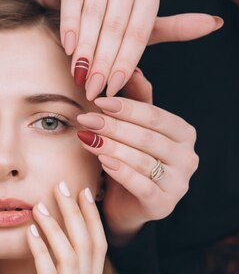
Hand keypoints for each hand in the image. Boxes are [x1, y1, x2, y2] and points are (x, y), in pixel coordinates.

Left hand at [13, 182, 105, 273]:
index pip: (98, 247)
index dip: (91, 218)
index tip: (82, 192)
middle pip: (90, 245)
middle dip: (77, 213)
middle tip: (64, 185)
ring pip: (72, 256)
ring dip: (58, 226)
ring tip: (42, 203)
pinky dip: (42, 250)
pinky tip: (31, 232)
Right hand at [30, 0, 222, 98]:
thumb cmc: (106, 16)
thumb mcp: (137, 27)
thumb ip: (172, 28)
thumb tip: (216, 23)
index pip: (139, 33)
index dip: (125, 62)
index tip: (112, 88)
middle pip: (116, 26)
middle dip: (104, 61)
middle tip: (94, 88)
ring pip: (95, 14)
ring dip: (86, 48)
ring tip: (79, 74)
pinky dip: (71, 25)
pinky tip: (68, 46)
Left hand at [76, 70, 198, 241]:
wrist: (127, 203)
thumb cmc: (132, 159)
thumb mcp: (135, 129)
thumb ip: (138, 100)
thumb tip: (134, 68)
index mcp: (184, 134)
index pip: (155, 116)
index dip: (127, 107)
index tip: (98, 100)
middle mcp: (188, 158)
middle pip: (148, 138)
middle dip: (114, 126)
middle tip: (86, 118)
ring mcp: (178, 183)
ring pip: (143, 160)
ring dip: (112, 147)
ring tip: (87, 138)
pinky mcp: (163, 204)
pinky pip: (141, 185)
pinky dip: (121, 171)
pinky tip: (102, 160)